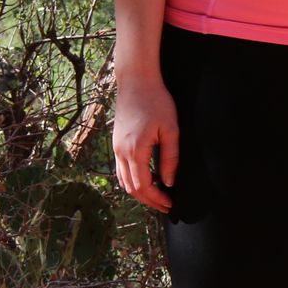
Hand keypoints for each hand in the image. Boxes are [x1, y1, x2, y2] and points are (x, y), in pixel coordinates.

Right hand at [112, 70, 178, 210]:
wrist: (136, 82)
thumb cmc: (157, 102)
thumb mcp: (171, 129)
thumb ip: (170, 158)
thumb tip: (169, 182)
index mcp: (135, 151)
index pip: (143, 186)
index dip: (157, 198)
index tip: (170, 204)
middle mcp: (121, 153)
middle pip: (132, 188)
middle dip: (149, 200)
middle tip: (166, 205)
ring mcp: (116, 148)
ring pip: (124, 180)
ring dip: (139, 191)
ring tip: (158, 194)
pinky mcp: (116, 143)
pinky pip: (121, 170)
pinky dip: (132, 179)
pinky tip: (147, 178)